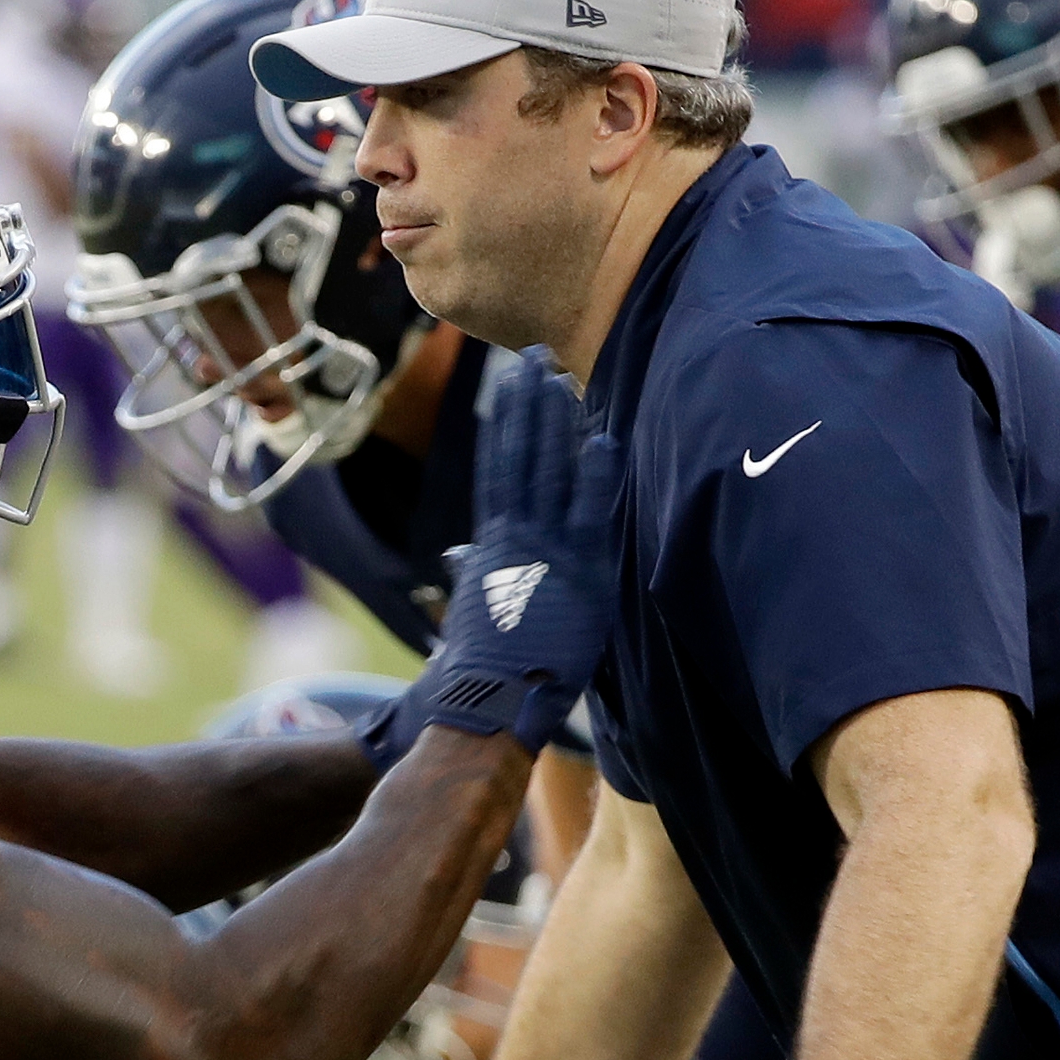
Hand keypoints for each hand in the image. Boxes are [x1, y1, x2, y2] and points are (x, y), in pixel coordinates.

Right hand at [364, 347, 619, 765]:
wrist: (490, 702)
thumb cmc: (482, 666)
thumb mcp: (472, 608)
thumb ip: (471, 574)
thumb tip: (460, 557)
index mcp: (492, 544)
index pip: (499, 468)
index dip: (506, 423)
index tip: (509, 386)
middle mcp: (513, 538)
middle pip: (518, 455)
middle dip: (525, 404)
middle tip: (532, 357)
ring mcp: (543, 551)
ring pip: (546, 472)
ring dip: (553, 421)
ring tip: (557, 377)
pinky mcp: (576, 572)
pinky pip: (588, 512)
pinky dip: (593, 474)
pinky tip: (599, 436)